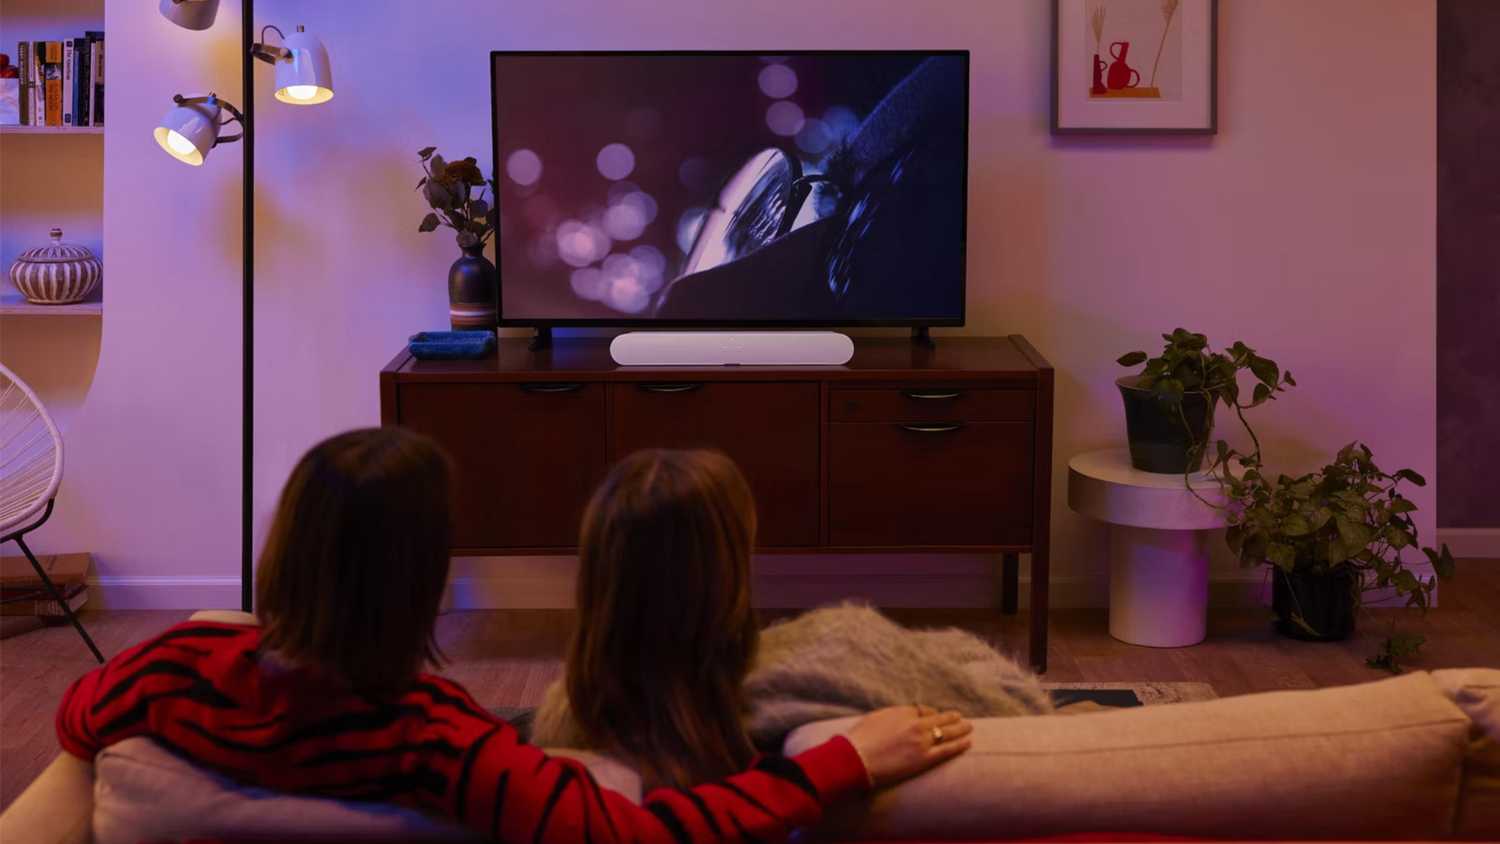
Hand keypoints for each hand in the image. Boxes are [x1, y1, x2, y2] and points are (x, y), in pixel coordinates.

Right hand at [844, 705, 972, 787]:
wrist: (857, 757)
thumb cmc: (861, 739)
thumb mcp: (876, 717)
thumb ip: (892, 715)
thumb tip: (901, 716)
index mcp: (903, 712)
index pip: (922, 710)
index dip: (930, 713)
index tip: (933, 716)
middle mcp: (915, 724)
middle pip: (939, 718)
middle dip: (951, 718)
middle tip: (960, 717)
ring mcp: (922, 741)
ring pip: (947, 732)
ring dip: (960, 729)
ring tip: (969, 727)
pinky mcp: (925, 758)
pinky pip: (947, 749)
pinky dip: (959, 745)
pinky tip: (968, 742)